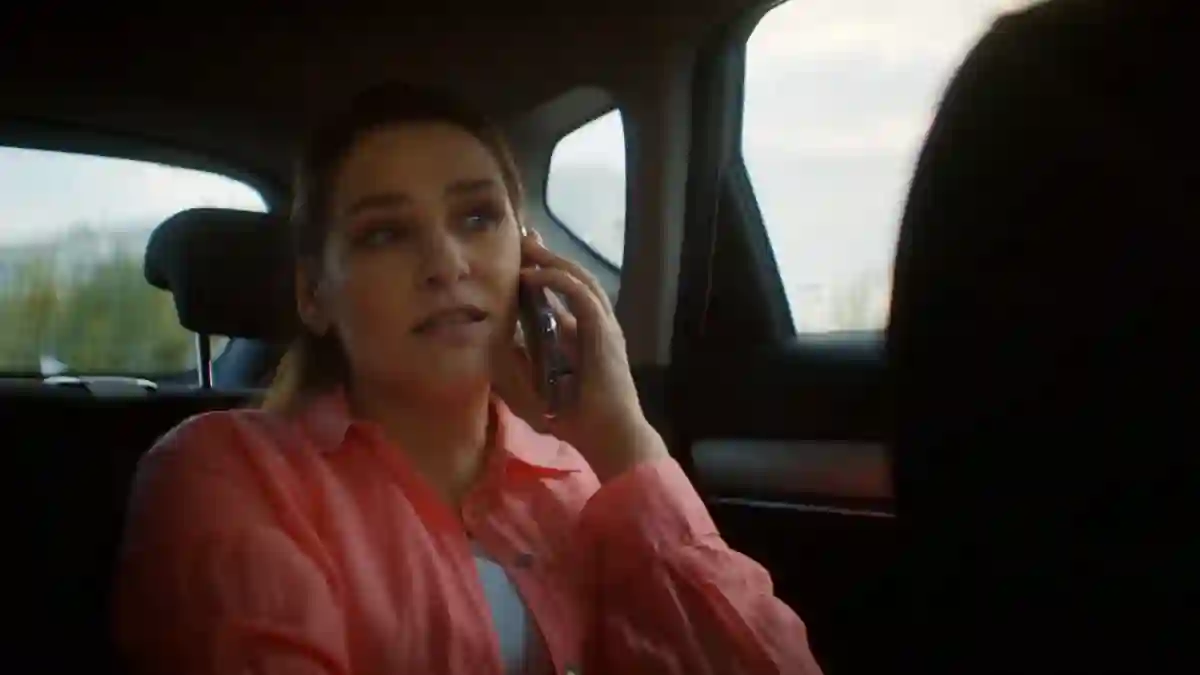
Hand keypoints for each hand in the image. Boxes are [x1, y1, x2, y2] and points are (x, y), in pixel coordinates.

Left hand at [504, 234, 667, 481]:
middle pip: (570, 277)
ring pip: (578, 279)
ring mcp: (603, 325)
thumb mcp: (530, 388)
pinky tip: (534, 275)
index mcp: (580, 333)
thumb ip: (513, 365)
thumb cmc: (572, 418)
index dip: (541, 271)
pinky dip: (558, 282)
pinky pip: (582, 296)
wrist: (607, 437)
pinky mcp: (605, 333)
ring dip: (551, 260)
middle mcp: (593, 323)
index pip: (561, 292)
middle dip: (545, 255)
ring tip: (526, 245)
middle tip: (521, 236)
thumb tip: (488, 341)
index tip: (518, 257)